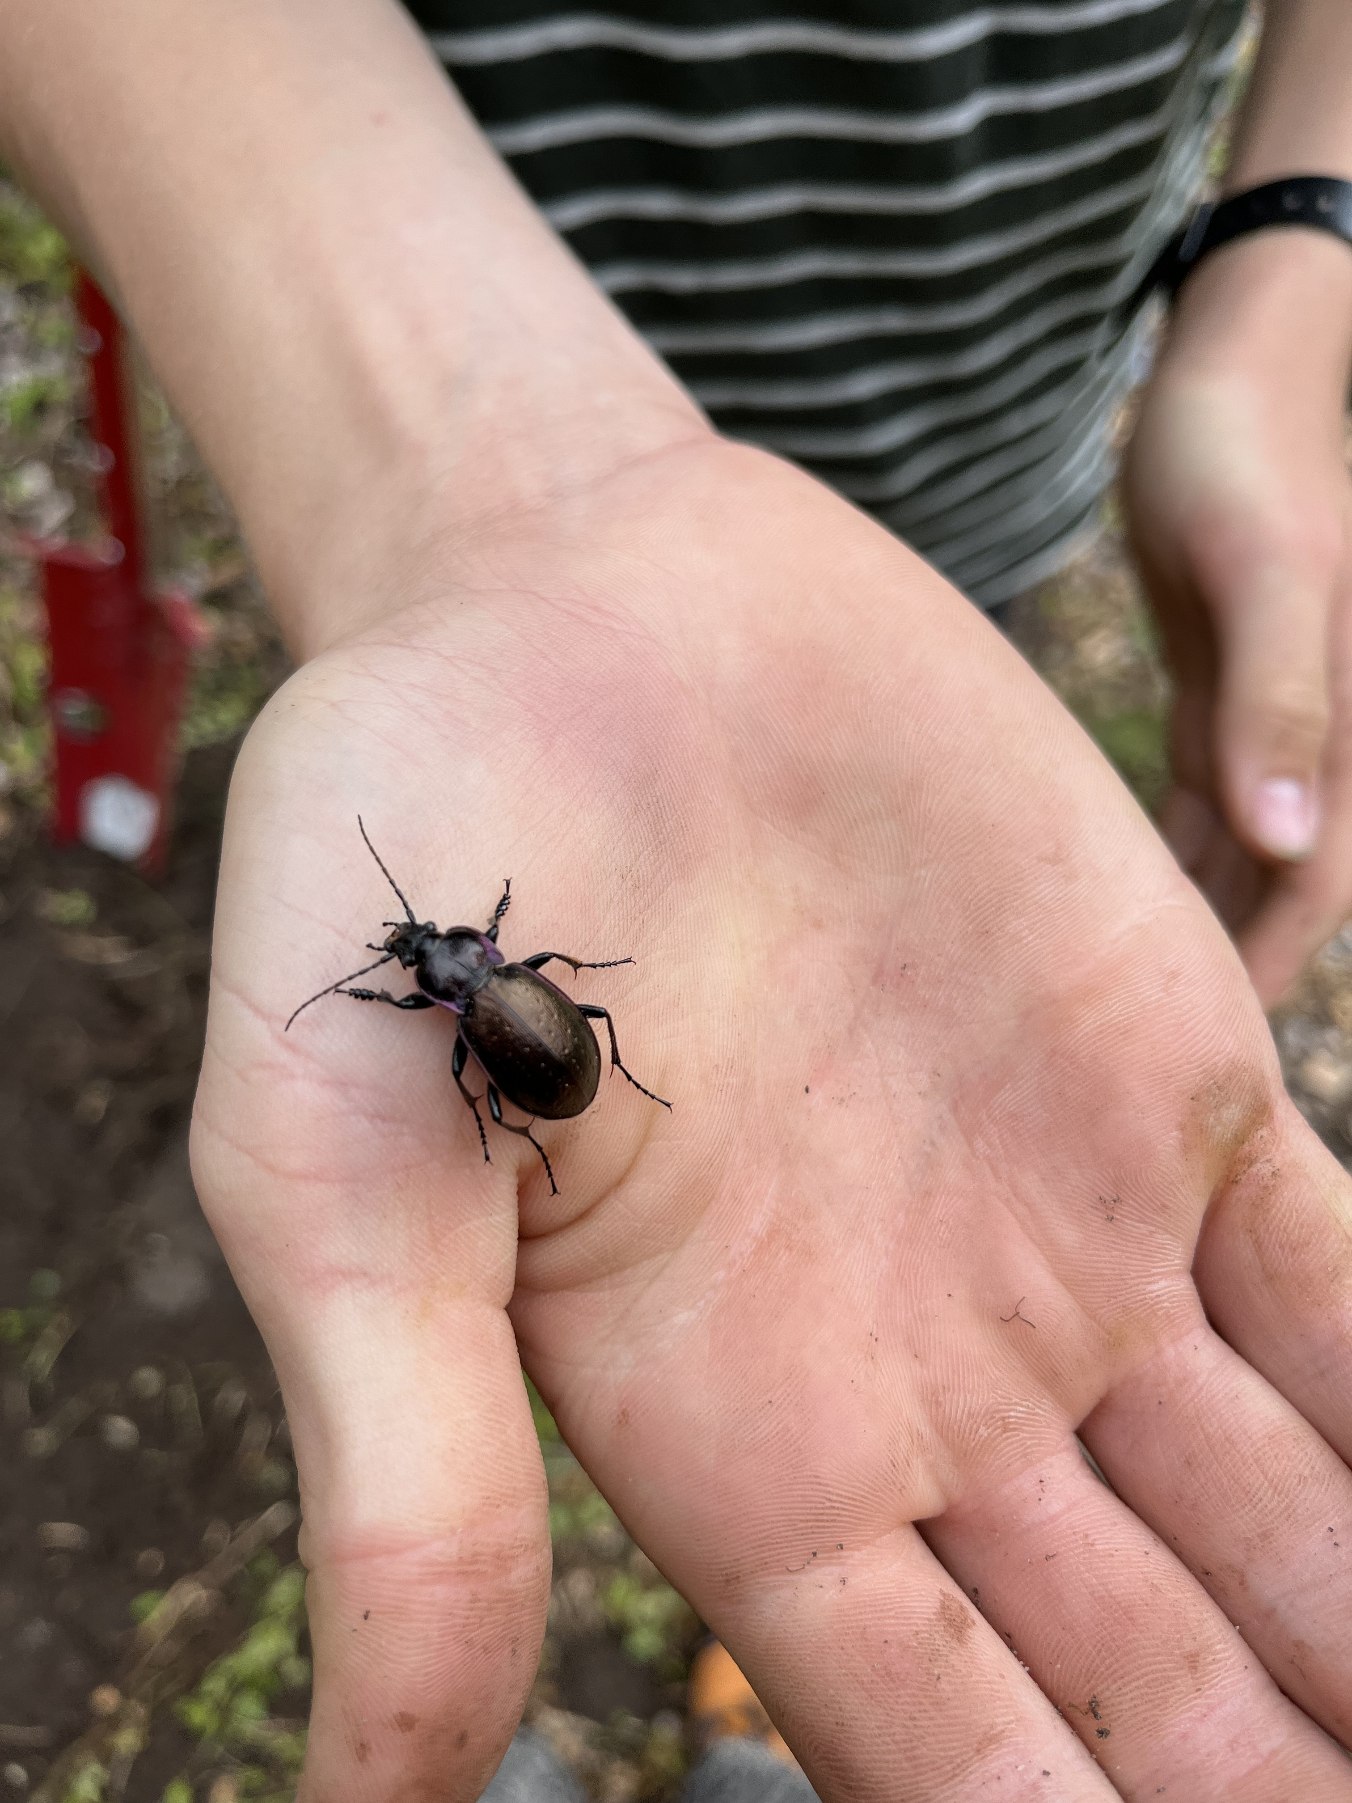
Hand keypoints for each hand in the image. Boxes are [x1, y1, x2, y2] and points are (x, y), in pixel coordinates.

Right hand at [193, 435, 1351, 1800]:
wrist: (558, 588)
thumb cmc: (400, 872)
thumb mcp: (345, 1177)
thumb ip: (403, 1479)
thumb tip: (369, 1797)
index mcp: (727, 1442)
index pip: (951, 1752)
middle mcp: (918, 1371)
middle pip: (1157, 1675)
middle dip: (1277, 1781)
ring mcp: (1061, 1226)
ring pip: (1293, 1512)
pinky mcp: (1167, 1068)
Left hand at [1123, 230, 1351, 1003]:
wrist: (1236, 370)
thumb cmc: (1242, 454)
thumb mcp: (1258, 571)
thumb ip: (1281, 702)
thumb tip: (1290, 845)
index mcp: (1345, 732)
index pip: (1307, 886)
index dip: (1249, 972)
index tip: (1184, 1064)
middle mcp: (1318, 744)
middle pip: (1270, 887)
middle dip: (1209, 967)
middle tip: (1111, 1049)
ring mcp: (1268, 726)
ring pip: (1228, 857)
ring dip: (1175, 919)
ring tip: (1087, 994)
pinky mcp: (1221, 704)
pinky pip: (1194, 808)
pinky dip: (1155, 856)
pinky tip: (1090, 903)